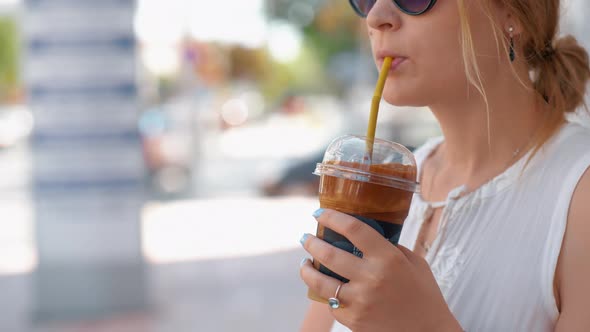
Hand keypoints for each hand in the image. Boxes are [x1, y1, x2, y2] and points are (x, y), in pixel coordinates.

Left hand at [300, 208, 461, 331]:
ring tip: (305, 263)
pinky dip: (327, 295)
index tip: (319, 212)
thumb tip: (365, 237)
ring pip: (320, 282)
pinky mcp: (353, 320)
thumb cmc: (424, 295)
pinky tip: (326, 288)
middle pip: (329, 253)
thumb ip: (391, 248)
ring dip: (307, 270)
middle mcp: (371, 278)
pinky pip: (331, 304)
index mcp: (388, 258)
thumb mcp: (414, 263)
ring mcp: (360, 301)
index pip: (353, 229)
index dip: (332, 217)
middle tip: (306, 237)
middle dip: (311, 242)